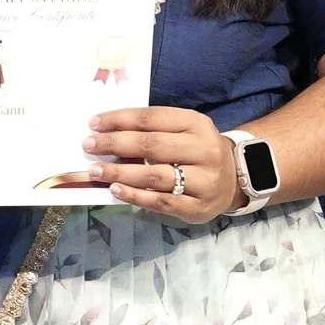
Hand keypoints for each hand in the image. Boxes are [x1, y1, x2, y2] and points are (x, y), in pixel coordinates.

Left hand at [86, 107, 241, 221]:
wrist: (235, 178)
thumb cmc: (198, 150)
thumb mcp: (185, 131)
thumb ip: (154, 130)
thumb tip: (109, 131)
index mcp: (197, 124)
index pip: (152, 118)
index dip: (120, 120)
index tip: (94, 123)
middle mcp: (204, 150)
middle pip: (152, 145)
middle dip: (115, 144)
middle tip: (89, 145)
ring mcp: (204, 180)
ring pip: (155, 175)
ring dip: (121, 172)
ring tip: (97, 170)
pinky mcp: (198, 206)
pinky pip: (161, 202)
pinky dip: (135, 196)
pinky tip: (115, 189)